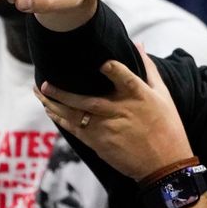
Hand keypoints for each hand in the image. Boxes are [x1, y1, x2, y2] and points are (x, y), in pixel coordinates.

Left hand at [35, 44, 192, 180]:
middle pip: (86, 100)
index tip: (101, 62)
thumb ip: (147, 68)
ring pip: (75, 115)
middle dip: (62, 92)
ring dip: (54, 105)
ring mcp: (108, 129)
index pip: (123, 76)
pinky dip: (61, 120)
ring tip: (39, 93)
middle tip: (44, 82)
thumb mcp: (163, 95)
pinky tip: (51, 111)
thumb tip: (138, 44)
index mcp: (139, 96)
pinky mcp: (101, 143)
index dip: (111, 68)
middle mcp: (121, 111)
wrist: (165, 164)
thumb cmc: (167, 126)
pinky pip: (75, 130)